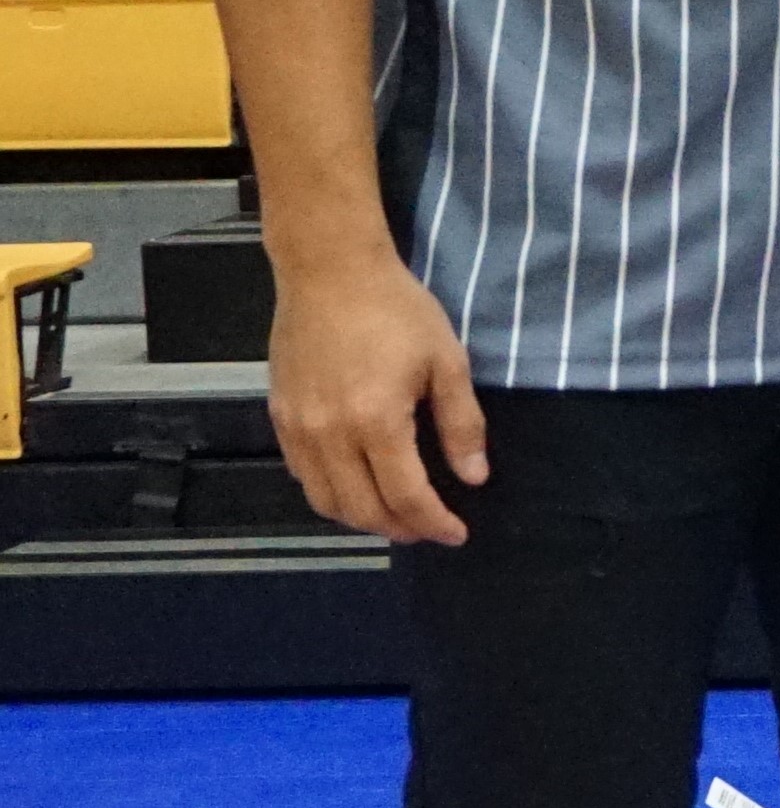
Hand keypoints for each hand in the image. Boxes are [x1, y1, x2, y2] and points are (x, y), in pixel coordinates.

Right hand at [266, 246, 485, 545]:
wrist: (329, 273)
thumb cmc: (396, 310)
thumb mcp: (446, 361)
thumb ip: (460, 424)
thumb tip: (473, 478)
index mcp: (376, 421)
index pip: (405, 497)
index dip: (433, 523)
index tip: (457, 534)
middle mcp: (329, 434)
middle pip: (361, 510)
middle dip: (399, 529)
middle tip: (429, 529)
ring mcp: (297, 428)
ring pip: (324, 501)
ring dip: (362, 518)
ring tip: (396, 516)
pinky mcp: (279, 417)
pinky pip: (302, 475)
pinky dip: (331, 494)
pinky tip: (357, 486)